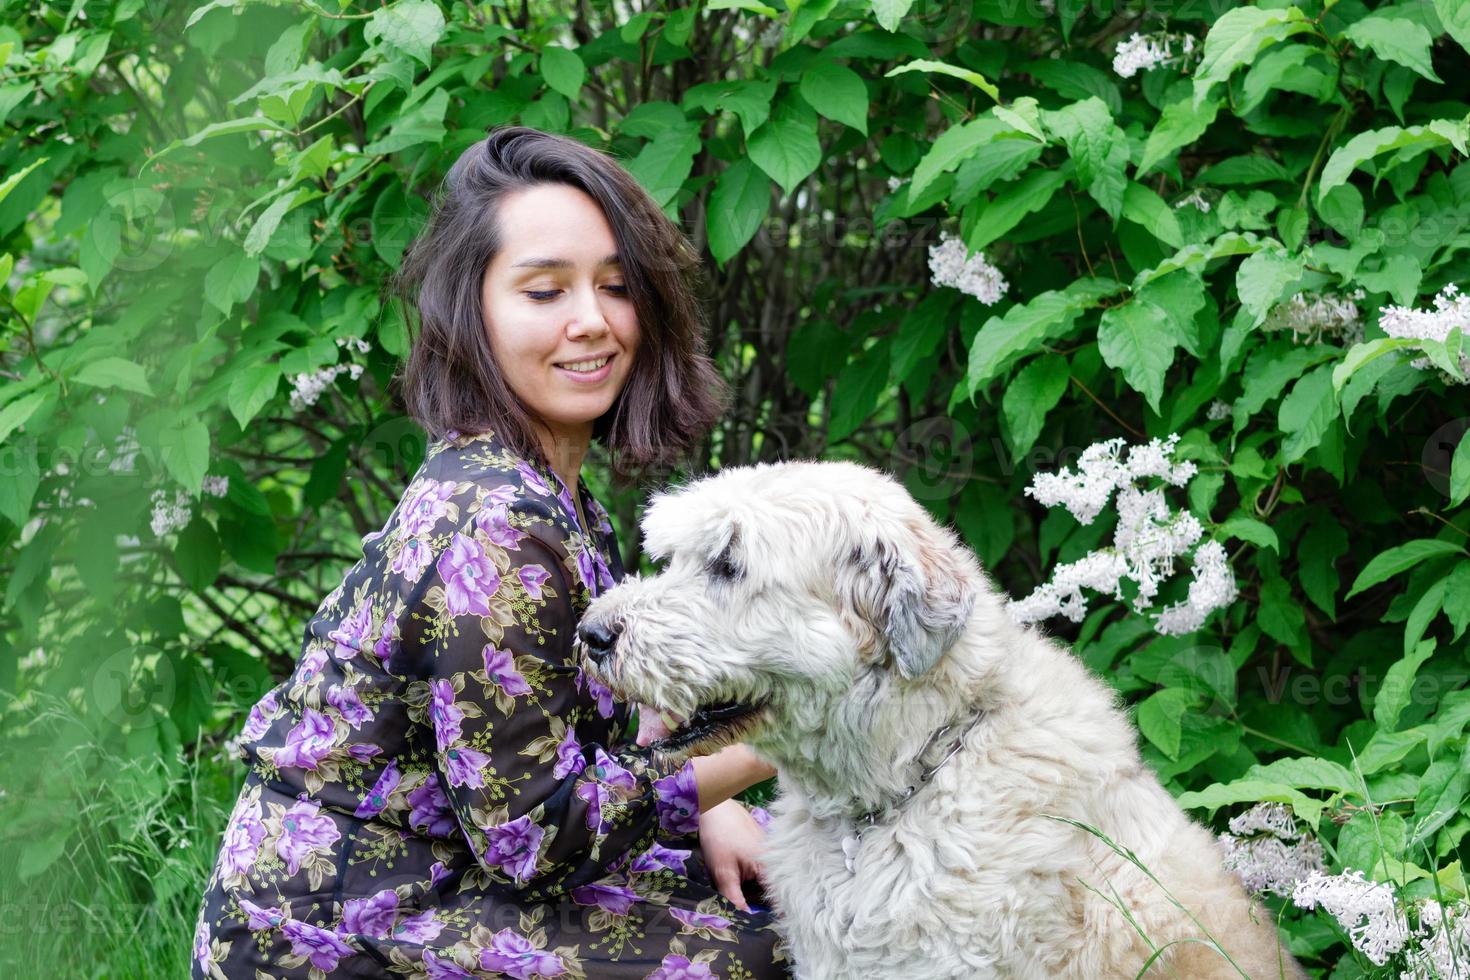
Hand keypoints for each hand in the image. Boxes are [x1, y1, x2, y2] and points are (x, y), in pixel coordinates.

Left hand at [697, 798, 768, 912]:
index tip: (764, 927)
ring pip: (768, 879)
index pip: (778, 899)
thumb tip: (743, 920)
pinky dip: (757, 878)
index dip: (772, 915)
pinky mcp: (763, 846)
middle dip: (763, 903)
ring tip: (747, 899)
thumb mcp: (723, 871)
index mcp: (768, 867)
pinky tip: (746, 882)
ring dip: (759, 890)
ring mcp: (770, 852)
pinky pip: (764, 869)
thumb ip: (734, 896)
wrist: (715, 807)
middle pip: (773, 890)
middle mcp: (775, 860)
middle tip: (750, 915)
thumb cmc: (719, 838)